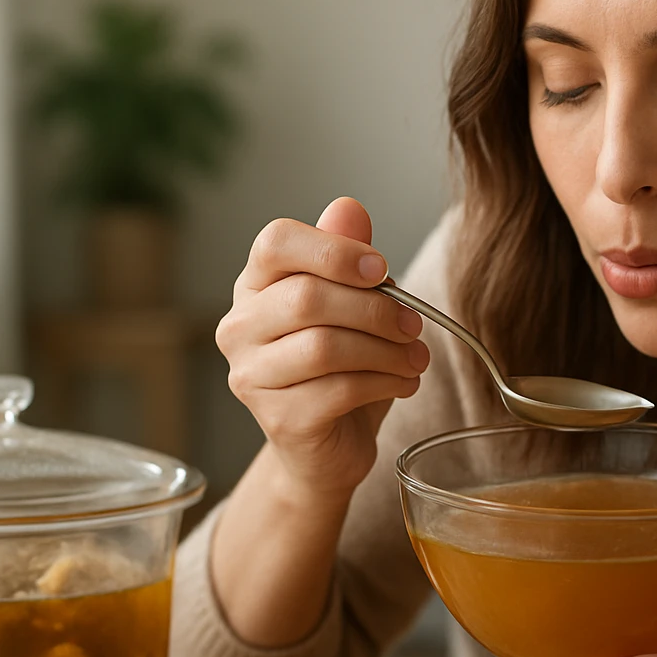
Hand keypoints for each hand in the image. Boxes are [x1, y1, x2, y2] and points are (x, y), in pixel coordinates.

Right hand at [215, 197, 428, 499]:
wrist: (327, 448)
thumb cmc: (341, 369)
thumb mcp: (352, 305)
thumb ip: (347, 257)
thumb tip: (348, 208)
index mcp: (255, 286)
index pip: (276, 243)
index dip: (334, 250)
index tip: (381, 270)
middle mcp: (240, 327)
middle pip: (308, 297)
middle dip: (377, 309)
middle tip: (415, 325)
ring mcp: (251, 376)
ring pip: (325, 347)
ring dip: (387, 350)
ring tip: (416, 358)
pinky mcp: (277, 419)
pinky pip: (339, 390)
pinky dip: (385, 383)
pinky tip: (404, 383)